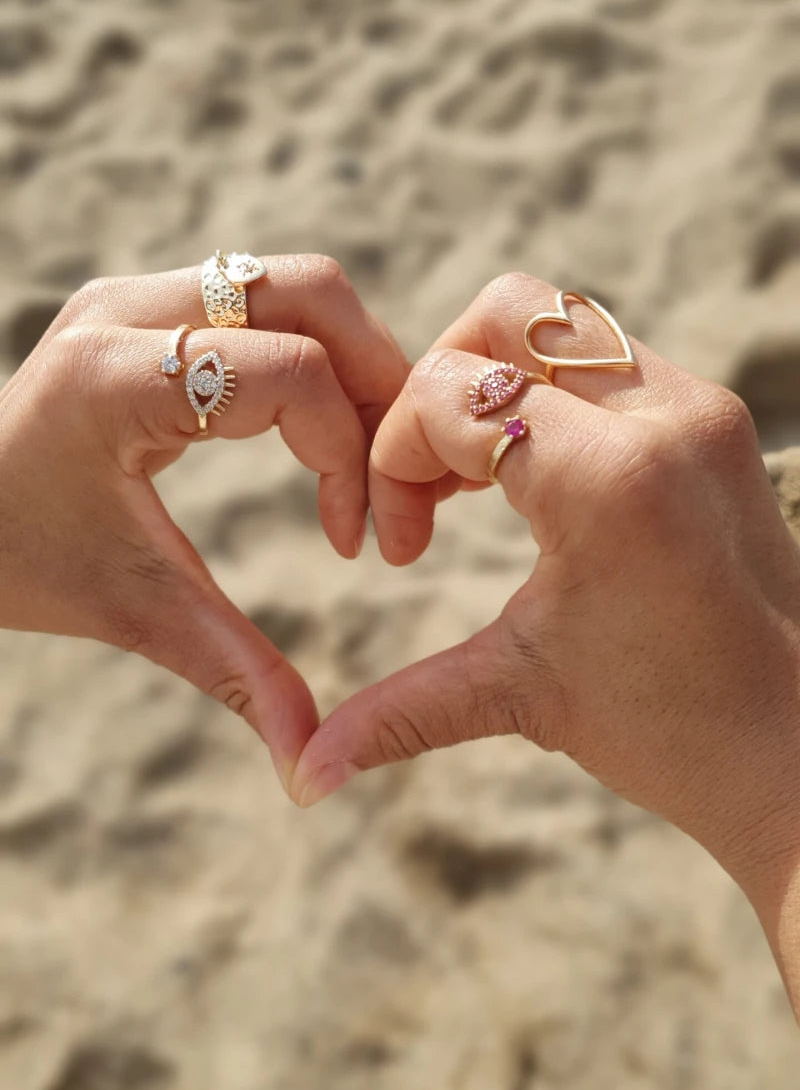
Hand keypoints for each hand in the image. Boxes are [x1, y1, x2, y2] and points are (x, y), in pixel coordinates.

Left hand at [0, 255, 408, 784]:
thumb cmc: (20, 563)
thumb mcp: (137, 612)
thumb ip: (235, 675)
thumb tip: (310, 775)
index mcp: (112, 380)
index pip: (291, 374)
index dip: (349, 456)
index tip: (353, 544)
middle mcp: (124, 311)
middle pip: (311, 294)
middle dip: (379, 383)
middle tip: (395, 475)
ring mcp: (133, 297)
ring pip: (294, 285)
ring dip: (353, 364)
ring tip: (366, 457)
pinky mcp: (147, 306)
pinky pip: (263, 302)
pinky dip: (314, 354)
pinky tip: (319, 433)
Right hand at [292, 274, 799, 985]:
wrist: (798, 755)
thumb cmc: (670, 734)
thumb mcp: (522, 696)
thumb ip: (400, 713)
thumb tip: (304, 775)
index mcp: (607, 479)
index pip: (448, 391)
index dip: (392, 458)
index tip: (400, 547)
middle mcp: (665, 415)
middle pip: (503, 314)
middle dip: (437, 387)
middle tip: (431, 487)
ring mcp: (701, 407)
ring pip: (560, 322)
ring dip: (496, 385)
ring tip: (477, 483)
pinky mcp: (719, 419)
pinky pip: (608, 358)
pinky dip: (551, 396)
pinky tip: (534, 482)